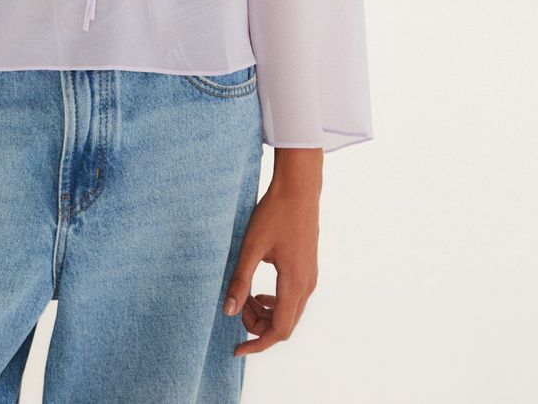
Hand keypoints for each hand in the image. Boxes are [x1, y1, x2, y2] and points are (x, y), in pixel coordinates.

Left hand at [222, 169, 320, 354]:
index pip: (279, 330)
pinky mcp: (308, 269)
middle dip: (258, 326)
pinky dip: (274, 303)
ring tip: (245, 296)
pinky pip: (292, 299)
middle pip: (284, 325)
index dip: (257, 344)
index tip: (237, 349)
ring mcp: (310, 278)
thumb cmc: (275, 213)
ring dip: (265, 313)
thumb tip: (227, 311)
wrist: (299, 189)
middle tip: (236, 308)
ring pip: (289, 313)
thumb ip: (240, 280)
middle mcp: (307, 286)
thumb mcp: (251, 246)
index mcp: (294, 283)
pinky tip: (257, 291)